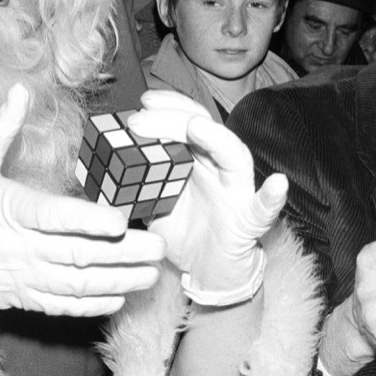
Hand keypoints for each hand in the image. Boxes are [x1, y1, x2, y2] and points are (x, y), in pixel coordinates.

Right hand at [0, 84, 165, 316]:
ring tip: (152, 274)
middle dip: (122, 254)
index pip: (53, 217)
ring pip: (75, 284)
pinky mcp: (18, 297)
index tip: (121, 220)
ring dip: (116, 280)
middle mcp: (16, 247)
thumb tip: (20, 90)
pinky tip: (120, 296)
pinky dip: (91, 304)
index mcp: (6, 209)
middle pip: (76, 254)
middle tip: (159, 247)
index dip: (88, 220)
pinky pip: (59, 306)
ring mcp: (19, 277)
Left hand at [127, 89, 284, 306]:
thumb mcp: (150, 205)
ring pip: (234, 156)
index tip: (143, 102)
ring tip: (198, 127)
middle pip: (205, 130)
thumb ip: (133, 185)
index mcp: (196, 160)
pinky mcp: (249, 221)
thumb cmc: (184, 235)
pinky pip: (264, 208)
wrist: (208, 273)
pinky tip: (277, 184)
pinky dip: (272, 196)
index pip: (186, 121)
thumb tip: (98, 170)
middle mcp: (219, 168)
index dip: (167, 107)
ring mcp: (237, 191)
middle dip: (174, 119)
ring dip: (217, 139)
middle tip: (142, 117)